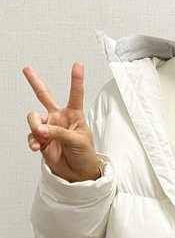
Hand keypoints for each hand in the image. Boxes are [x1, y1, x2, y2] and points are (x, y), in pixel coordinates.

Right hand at [23, 62, 99, 181]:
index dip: (76, 79)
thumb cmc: (85, 155)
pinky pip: (31, 134)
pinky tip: (37, 147)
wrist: (77, 173)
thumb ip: (59, 132)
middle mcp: (60, 118)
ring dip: (35, 127)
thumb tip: (41, 128)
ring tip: (43, 138)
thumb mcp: (78, 141)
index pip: (76, 94)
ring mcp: (49, 127)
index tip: (78, 65)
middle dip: (35, 82)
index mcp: (75, 114)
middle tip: (27, 69)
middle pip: (44, 96)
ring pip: (33, 117)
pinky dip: (32, 140)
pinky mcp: (41, 139)